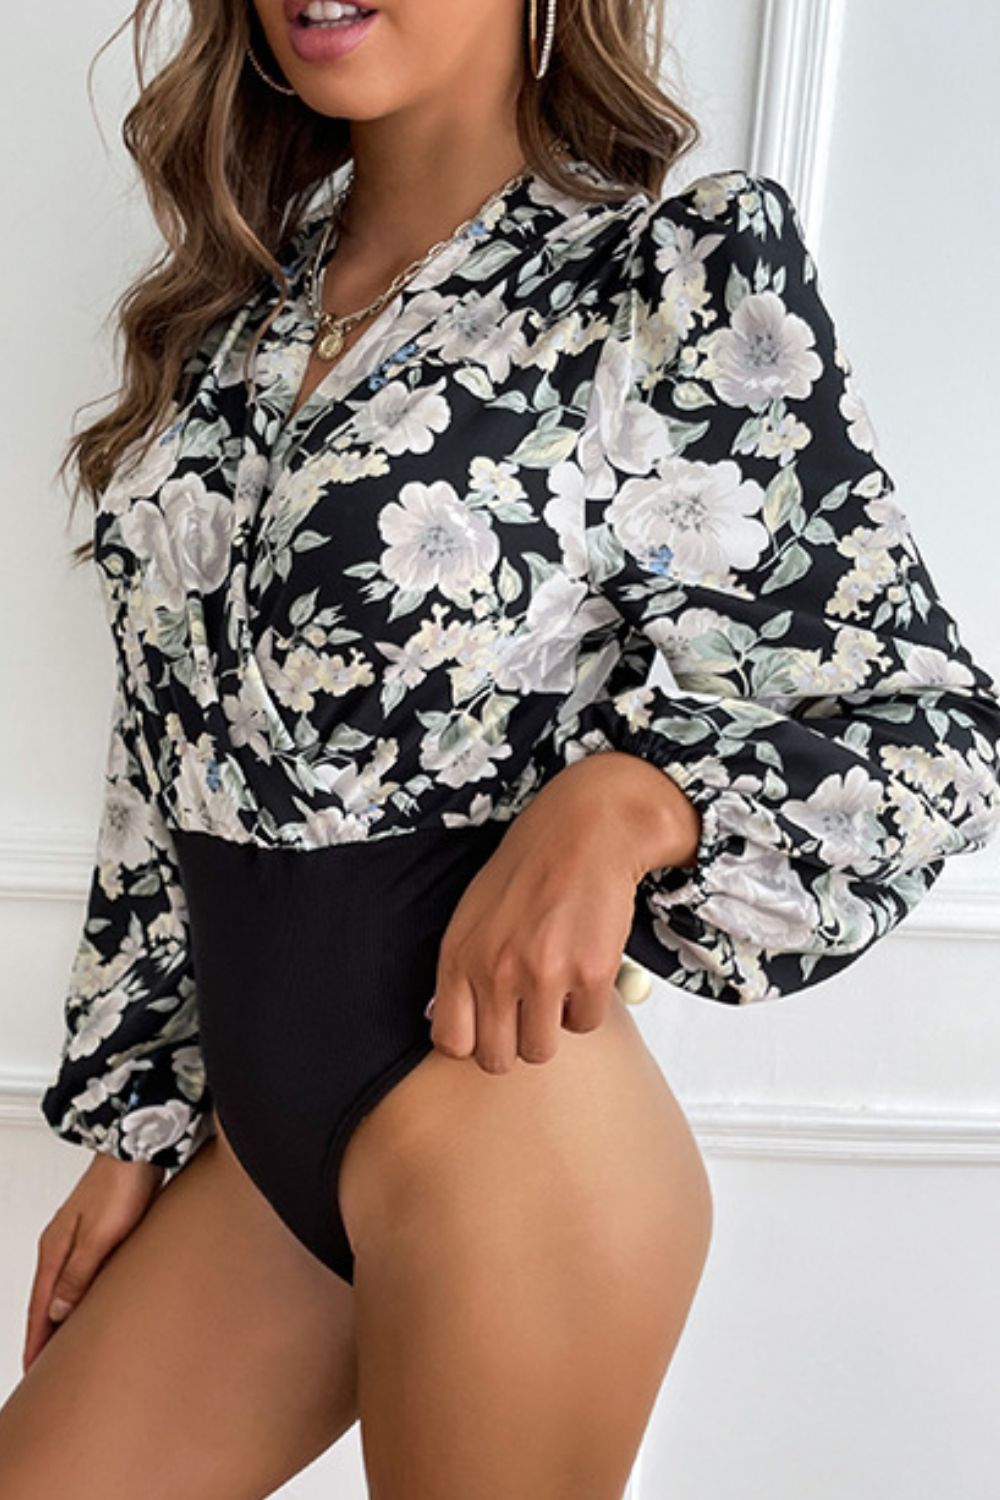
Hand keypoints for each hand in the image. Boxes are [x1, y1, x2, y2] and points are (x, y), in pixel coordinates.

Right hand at [23, 1151, 163, 1373]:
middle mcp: (62, 1244)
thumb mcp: (98, 1236)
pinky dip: (82, 1295)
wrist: (139, 1145)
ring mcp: (80, 1236)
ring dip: (64, 1316)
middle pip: (48, 1300)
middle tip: (47, 1369)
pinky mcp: (101, 1230)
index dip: (36, 1341)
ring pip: (66, 1287)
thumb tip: (57, 1312)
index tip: (32, 1371)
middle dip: (46, 1335)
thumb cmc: (121, 1183)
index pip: (39, 1307)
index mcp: (54, 1249)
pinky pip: (85, 1273)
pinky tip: (95, 1303)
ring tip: (69, 1345)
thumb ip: (78, 1275)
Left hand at [426, 752, 694, 1073]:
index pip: (450, 1042)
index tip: (490, 1027)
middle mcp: (494, 970)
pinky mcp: (589, 974)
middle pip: (496, 1059)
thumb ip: (461, 970)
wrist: (584, 831)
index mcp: (459, 956)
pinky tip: (584, 967)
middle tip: (529, 1013)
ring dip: (552, 1026)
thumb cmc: (529, 869)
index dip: (473, 1042)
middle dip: (514, 1043)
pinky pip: (586, 1024)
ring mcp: (542, 975)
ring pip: (541, 1050)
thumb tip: (452, 1026)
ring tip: (557, 988)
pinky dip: (587, 1005)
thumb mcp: (473, 915)